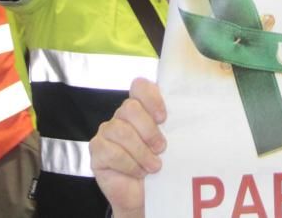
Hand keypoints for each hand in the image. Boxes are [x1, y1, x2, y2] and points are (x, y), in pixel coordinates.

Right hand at [90, 78, 166, 217]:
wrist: (144, 195)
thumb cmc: (158, 165)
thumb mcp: (170, 142)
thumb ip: (171, 125)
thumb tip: (185, 114)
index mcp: (141, 108)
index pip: (140, 86)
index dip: (152, 98)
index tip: (163, 118)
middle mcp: (121, 116)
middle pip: (130, 107)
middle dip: (149, 130)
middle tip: (161, 148)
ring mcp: (106, 131)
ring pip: (121, 131)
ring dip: (141, 152)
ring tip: (154, 166)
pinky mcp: (97, 150)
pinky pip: (111, 152)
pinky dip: (129, 164)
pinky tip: (138, 172)